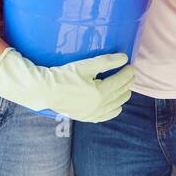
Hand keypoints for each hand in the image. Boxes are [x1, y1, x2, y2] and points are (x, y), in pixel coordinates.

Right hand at [0, 48, 133, 121]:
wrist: (45, 90)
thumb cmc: (64, 75)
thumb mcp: (85, 66)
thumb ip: (106, 62)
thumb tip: (124, 57)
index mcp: (100, 92)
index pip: (120, 81)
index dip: (127, 73)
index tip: (131, 66)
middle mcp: (99, 106)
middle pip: (120, 94)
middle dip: (127, 83)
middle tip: (130, 75)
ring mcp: (93, 114)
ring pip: (116, 106)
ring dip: (122, 96)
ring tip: (125, 88)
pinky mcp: (86, 118)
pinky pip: (106, 116)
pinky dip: (113, 110)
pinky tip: (116, 106)